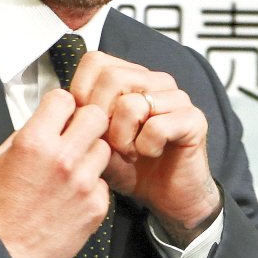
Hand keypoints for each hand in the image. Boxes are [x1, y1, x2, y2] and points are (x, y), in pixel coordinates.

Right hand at [0, 89, 110, 257]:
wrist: (3, 253)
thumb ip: (25, 134)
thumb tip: (46, 121)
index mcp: (35, 141)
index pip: (64, 98)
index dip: (61, 105)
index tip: (59, 114)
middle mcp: (63, 158)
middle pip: (96, 116)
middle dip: (85, 122)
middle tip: (76, 134)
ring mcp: (83, 183)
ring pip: (105, 148)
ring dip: (91, 154)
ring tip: (74, 168)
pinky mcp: (96, 206)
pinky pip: (104, 183)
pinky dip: (92, 186)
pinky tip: (74, 196)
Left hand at [70, 52, 220, 245]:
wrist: (166, 196)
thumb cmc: (131, 167)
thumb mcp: (95, 141)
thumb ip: (81, 119)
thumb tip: (64, 105)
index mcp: (130, 77)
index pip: (95, 61)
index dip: (82, 92)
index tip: (84, 122)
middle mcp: (154, 81)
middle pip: (112, 77)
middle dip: (100, 117)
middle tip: (108, 142)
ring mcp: (176, 97)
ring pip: (131, 103)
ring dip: (122, 138)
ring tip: (129, 151)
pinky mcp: (193, 118)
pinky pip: (156, 126)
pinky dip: (145, 147)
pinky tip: (149, 154)